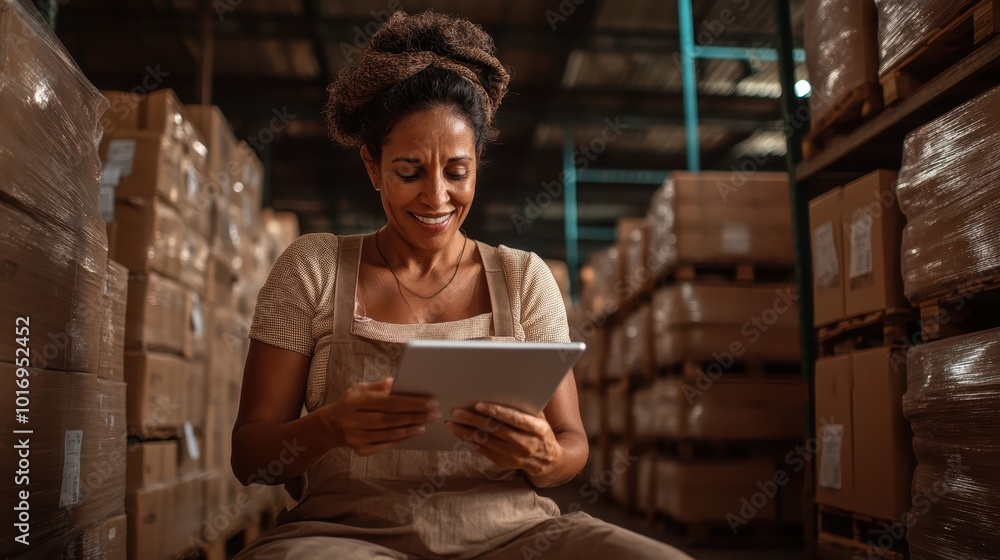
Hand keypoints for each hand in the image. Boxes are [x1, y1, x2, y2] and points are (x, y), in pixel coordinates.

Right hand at [319, 378, 439, 455]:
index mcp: (354, 401)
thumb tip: (395, 382)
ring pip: (389, 434)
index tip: (430, 401)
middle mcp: (353, 420)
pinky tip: (413, 432)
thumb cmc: (351, 403)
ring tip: (426, 423)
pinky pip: (385, 445)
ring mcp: (356, 438)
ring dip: (410, 429)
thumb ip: (377, 386)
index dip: (410, 402)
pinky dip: (401, 439)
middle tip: (434, 414)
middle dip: (415, 416)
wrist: (331, 426)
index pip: (387, 402)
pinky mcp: (361, 450)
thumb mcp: (359, 389)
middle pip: (390, 419)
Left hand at [444, 402, 563, 478]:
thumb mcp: (540, 417)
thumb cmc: (540, 431)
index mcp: (536, 429)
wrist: (547, 460)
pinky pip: (483, 451)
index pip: (513, 418)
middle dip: (473, 419)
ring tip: (451, 423)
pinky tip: (460, 434)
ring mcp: (513, 456)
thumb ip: (525, 406)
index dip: (495, 411)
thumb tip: (505, 388)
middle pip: (495, 429)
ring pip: (485, 441)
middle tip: (456, 411)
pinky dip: (470, 442)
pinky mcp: (504, 463)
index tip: (478, 404)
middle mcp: (525, 443)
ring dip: (466, 432)